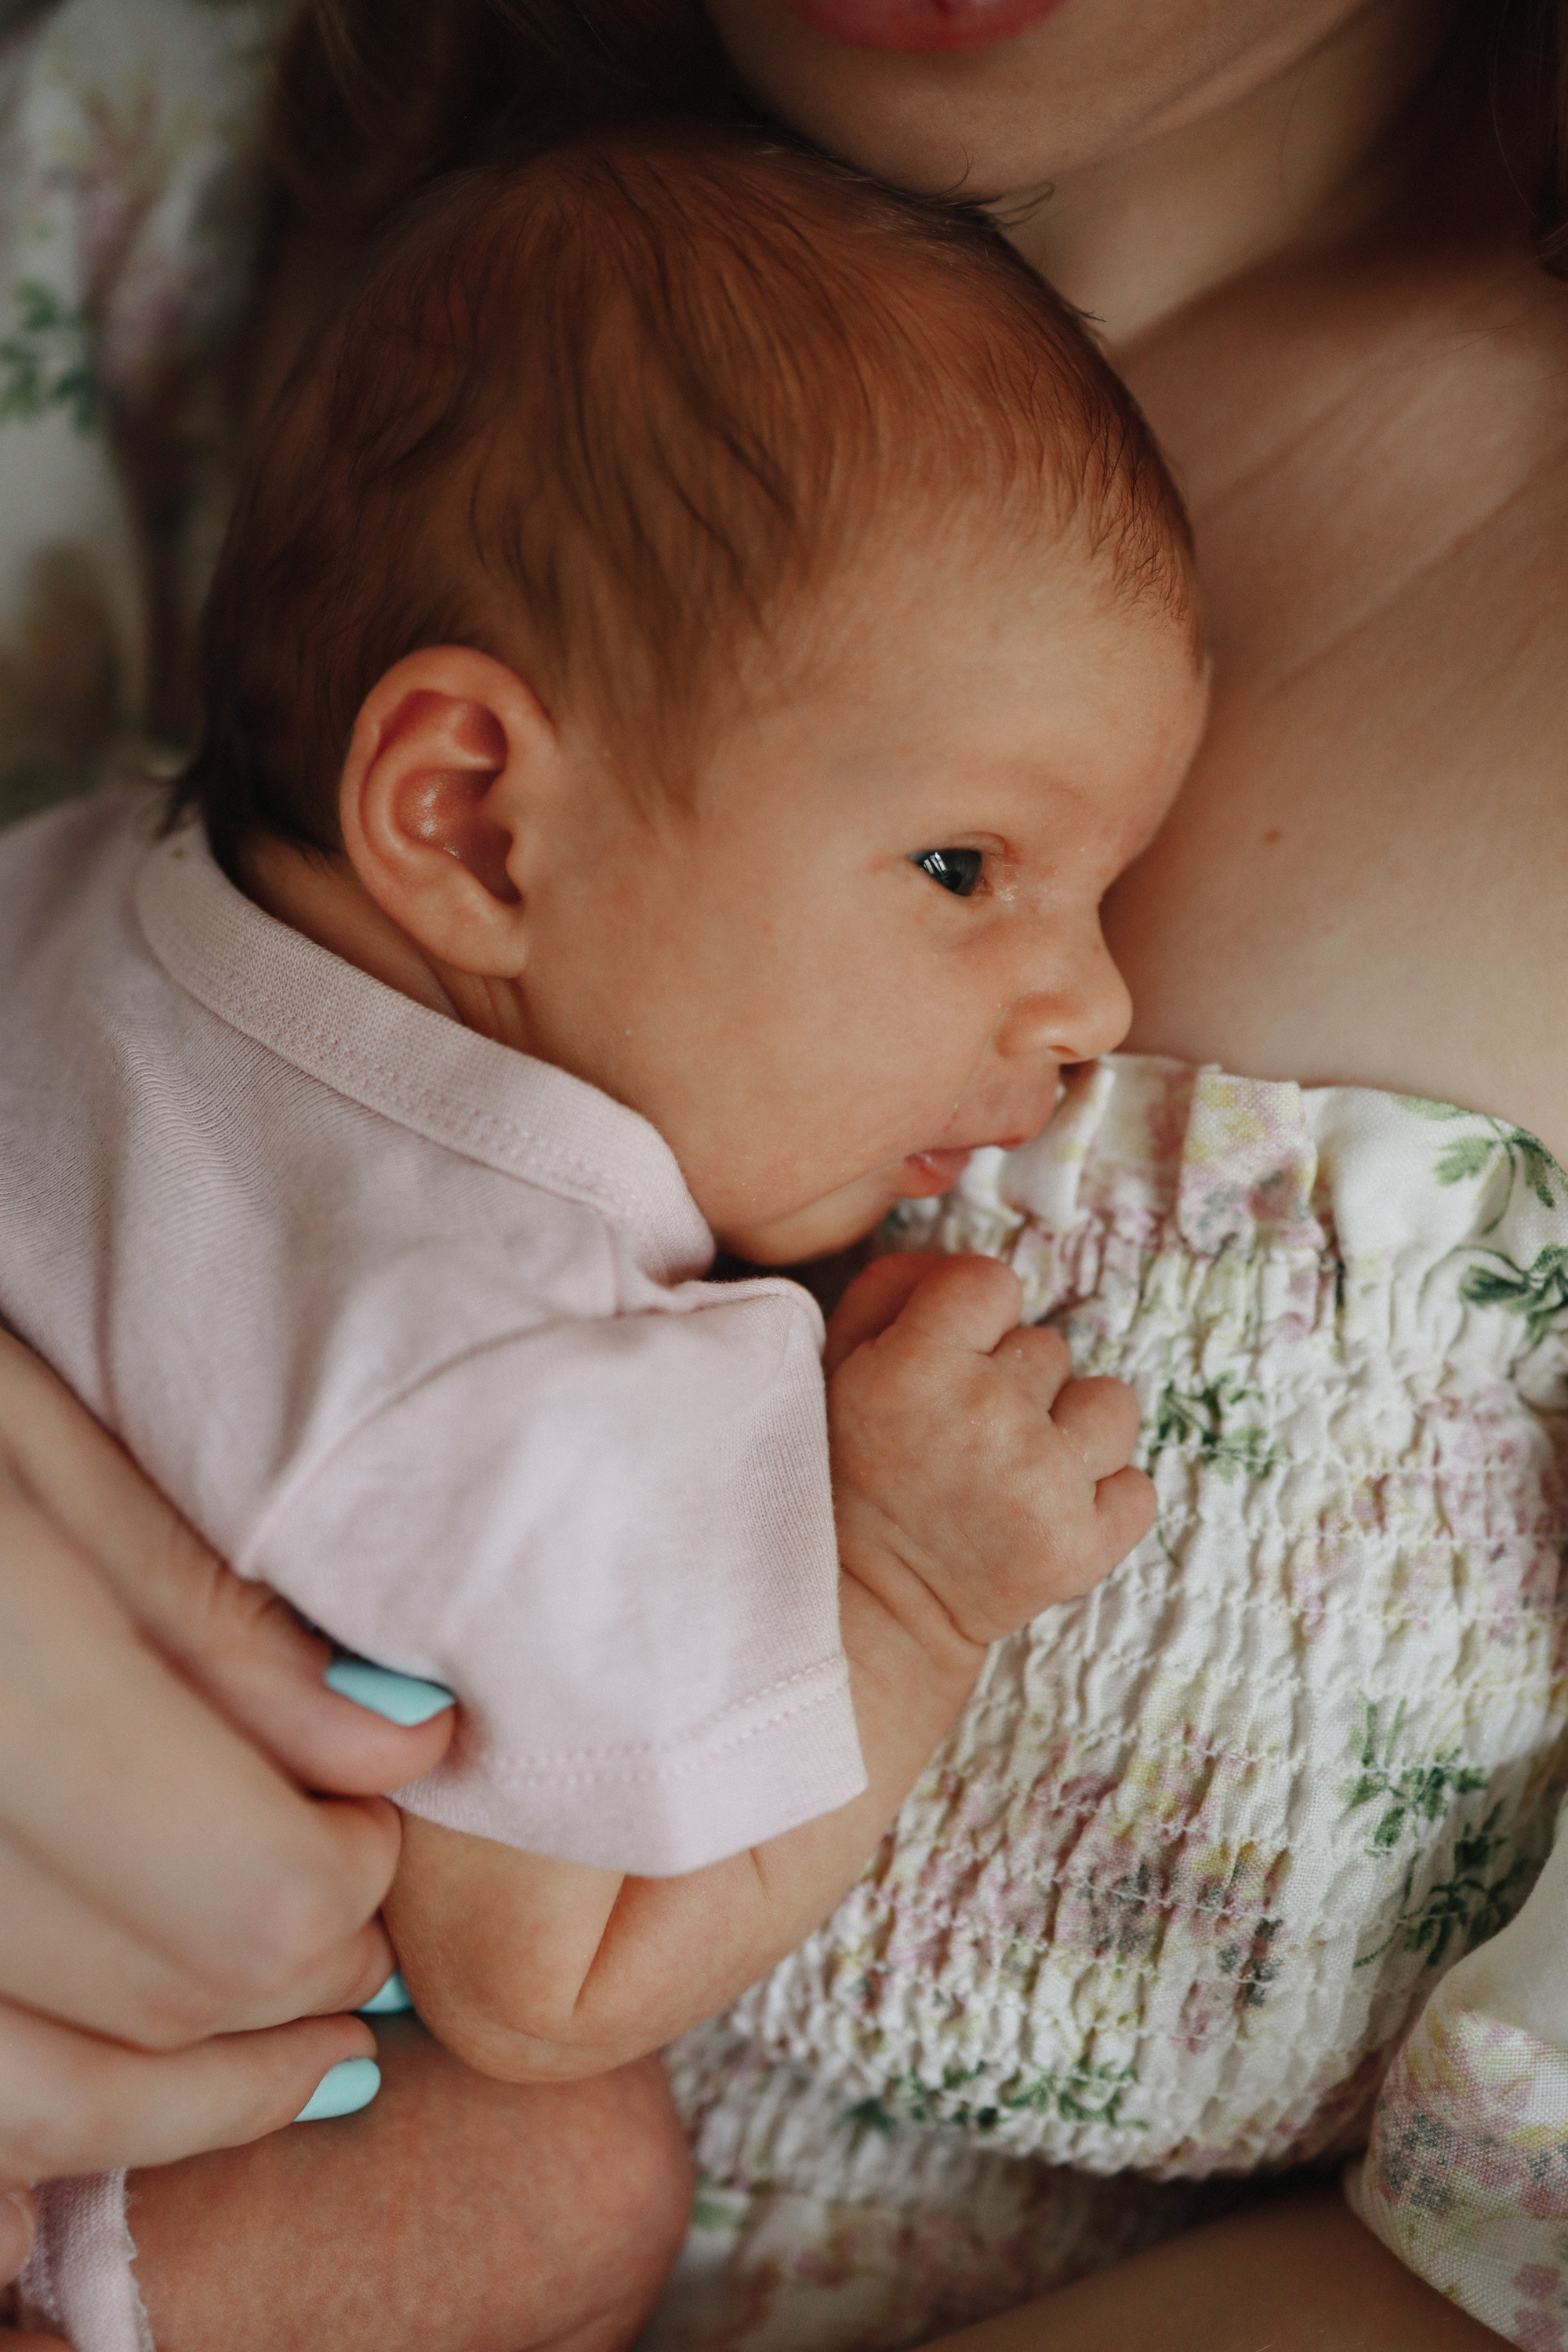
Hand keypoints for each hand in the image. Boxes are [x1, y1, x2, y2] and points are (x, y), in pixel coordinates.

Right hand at [0, 1331, 453, 2229]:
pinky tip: (59, 2201)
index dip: (350, 1877)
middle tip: (363, 1913)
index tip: (385, 1807)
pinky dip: (17, 2163)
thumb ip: (203, 1608)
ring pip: (32, 2102)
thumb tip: (404, 1746)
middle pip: (158, 1993)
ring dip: (192, 2094)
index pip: (242, 1888)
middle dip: (303, 1976)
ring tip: (304, 2052)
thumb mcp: (27, 1430)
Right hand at [825, 1253, 1152, 1673]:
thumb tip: (954, 1266)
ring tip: (1021, 1470)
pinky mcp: (1081, 1550)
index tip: (953, 1359)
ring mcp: (1042, 1487)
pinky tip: (1052, 1512)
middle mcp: (987, 1418)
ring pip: (1111, 1407)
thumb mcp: (837, 1367)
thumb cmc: (851, 1477)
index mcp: (919, 1365)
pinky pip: (1138, 1489)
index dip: (976, 1318)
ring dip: (1075, 1433)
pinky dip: (1106, 1501)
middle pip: (1050, 1347)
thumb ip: (890, 1291)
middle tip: (966, 1437)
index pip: (993, 1283)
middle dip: (1015, 1383)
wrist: (868, 1610)